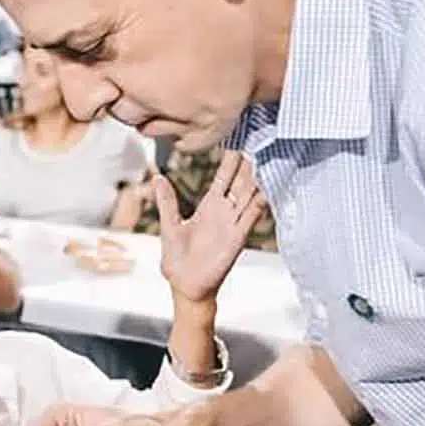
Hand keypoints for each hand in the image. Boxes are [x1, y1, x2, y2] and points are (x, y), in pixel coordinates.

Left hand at [154, 153, 264, 311]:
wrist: (185, 284)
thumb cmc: (177, 258)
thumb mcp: (170, 225)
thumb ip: (167, 202)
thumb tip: (157, 178)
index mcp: (208, 207)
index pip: (223, 178)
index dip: (230, 161)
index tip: (238, 141)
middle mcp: (224, 212)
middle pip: (241, 183)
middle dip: (250, 164)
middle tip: (259, 140)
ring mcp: (233, 224)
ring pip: (249, 196)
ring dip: (257, 179)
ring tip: (266, 158)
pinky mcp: (237, 237)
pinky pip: (250, 217)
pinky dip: (259, 204)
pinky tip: (266, 189)